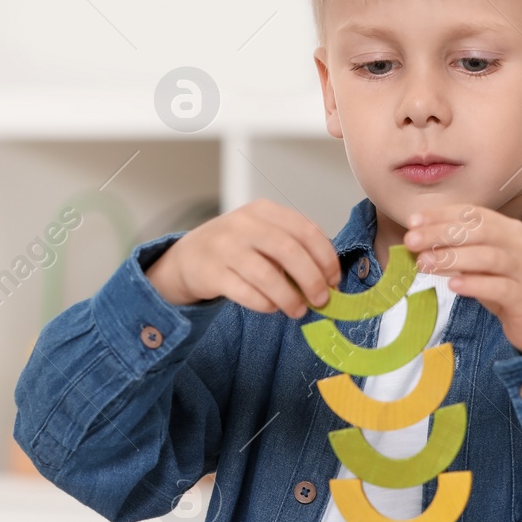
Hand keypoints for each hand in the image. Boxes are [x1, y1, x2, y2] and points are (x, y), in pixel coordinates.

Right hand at [146, 198, 340, 318]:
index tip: (334, 279)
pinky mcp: (211, 273)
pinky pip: (246, 293)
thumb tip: (328, 276)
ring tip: (298, 310)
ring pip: (267, 275)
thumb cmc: (236, 247)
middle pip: (289, 251)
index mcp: (264, 210)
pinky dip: (265, 304)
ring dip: (289, 298)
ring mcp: (225, 247)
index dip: (325, 257)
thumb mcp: (263, 233)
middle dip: (312, 279)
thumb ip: (293, 245)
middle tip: (322, 300)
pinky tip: (272, 307)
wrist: (188, 257)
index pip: (305, 230)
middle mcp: (243, 224)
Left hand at [403, 202, 521, 354]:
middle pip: (478, 231)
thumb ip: (459, 251)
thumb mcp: (482, 265)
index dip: (441, 215)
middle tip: (411, 242)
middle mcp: (519, 244)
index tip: (413, 222)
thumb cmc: (507, 288)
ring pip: (488, 256)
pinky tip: (453, 285)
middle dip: (441, 234)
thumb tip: (419, 242)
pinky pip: (499, 287)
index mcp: (508, 229)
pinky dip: (474, 284)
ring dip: (453, 258)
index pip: (472, 214)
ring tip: (425, 263)